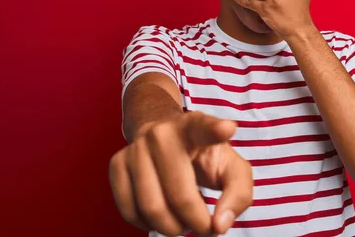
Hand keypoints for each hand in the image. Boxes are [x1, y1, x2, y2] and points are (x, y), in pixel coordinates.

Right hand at [109, 111, 252, 235]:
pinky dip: (148, 225)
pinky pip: (129, 211)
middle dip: (195, 223)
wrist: (165, 137)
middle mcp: (162, 133)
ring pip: (151, 208)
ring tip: (183, 221)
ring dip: (171, 228)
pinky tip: (162, 215)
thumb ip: (237, 195)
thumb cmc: (204, 157)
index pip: (205, 127)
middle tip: (204, 226)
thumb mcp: (231, 168)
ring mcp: (136, 147)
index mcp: (196, 127)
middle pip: (179, 195)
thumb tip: (218, 225)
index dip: (216, 129)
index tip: (228, 129)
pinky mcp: (117, 164)